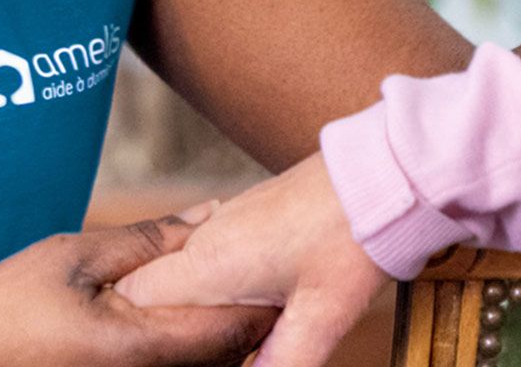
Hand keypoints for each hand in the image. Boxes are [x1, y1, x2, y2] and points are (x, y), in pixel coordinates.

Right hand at [0, 215, 277, 366]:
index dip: (268, 293)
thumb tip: (211, 216)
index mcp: (146, 347)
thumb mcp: (72, 258)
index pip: (238, 328)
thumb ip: (147, 239)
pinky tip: (175, 315)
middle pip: (231, 354)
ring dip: (222, 330)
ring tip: (224, 285)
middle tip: (259, 265)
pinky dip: (189, 344)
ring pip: (207, 365)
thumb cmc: (2, 313)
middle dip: (251, 311)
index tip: (278, 256)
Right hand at [116, 155, 388, 366]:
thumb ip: (283, 362)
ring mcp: (225, 222)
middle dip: (168, 321)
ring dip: (193, 304)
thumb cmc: (351, 238)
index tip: (170, 350)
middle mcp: (207, 238)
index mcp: (210, 262)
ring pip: (182, 270)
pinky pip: (208, 254)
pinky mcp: (247, 216)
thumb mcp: (320, 317)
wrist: (383, 173)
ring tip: (233, 331)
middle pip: (153, 285)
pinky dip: (215, 283)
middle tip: (209, 345)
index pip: (137, 296)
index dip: (143, 328)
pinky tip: (250, 302)